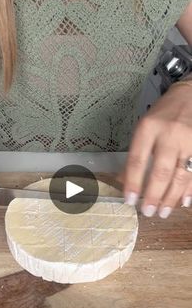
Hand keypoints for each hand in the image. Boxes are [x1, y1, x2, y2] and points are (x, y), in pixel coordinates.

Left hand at [117, 84, 191, 218]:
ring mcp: (189, 141)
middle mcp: (169, 134)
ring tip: (163, 212)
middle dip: (153, 196)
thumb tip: (123, 181)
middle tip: (148, 212)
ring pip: (180, 176)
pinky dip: (190, 190)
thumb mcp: (143, 127)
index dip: (132, 183)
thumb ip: (136, 153)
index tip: (129, 201)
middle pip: (161, 172)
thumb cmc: (162, 114)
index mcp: (148, 128)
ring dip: (171, 198)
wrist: (190, 94)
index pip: (137, 160)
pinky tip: (184, 202)